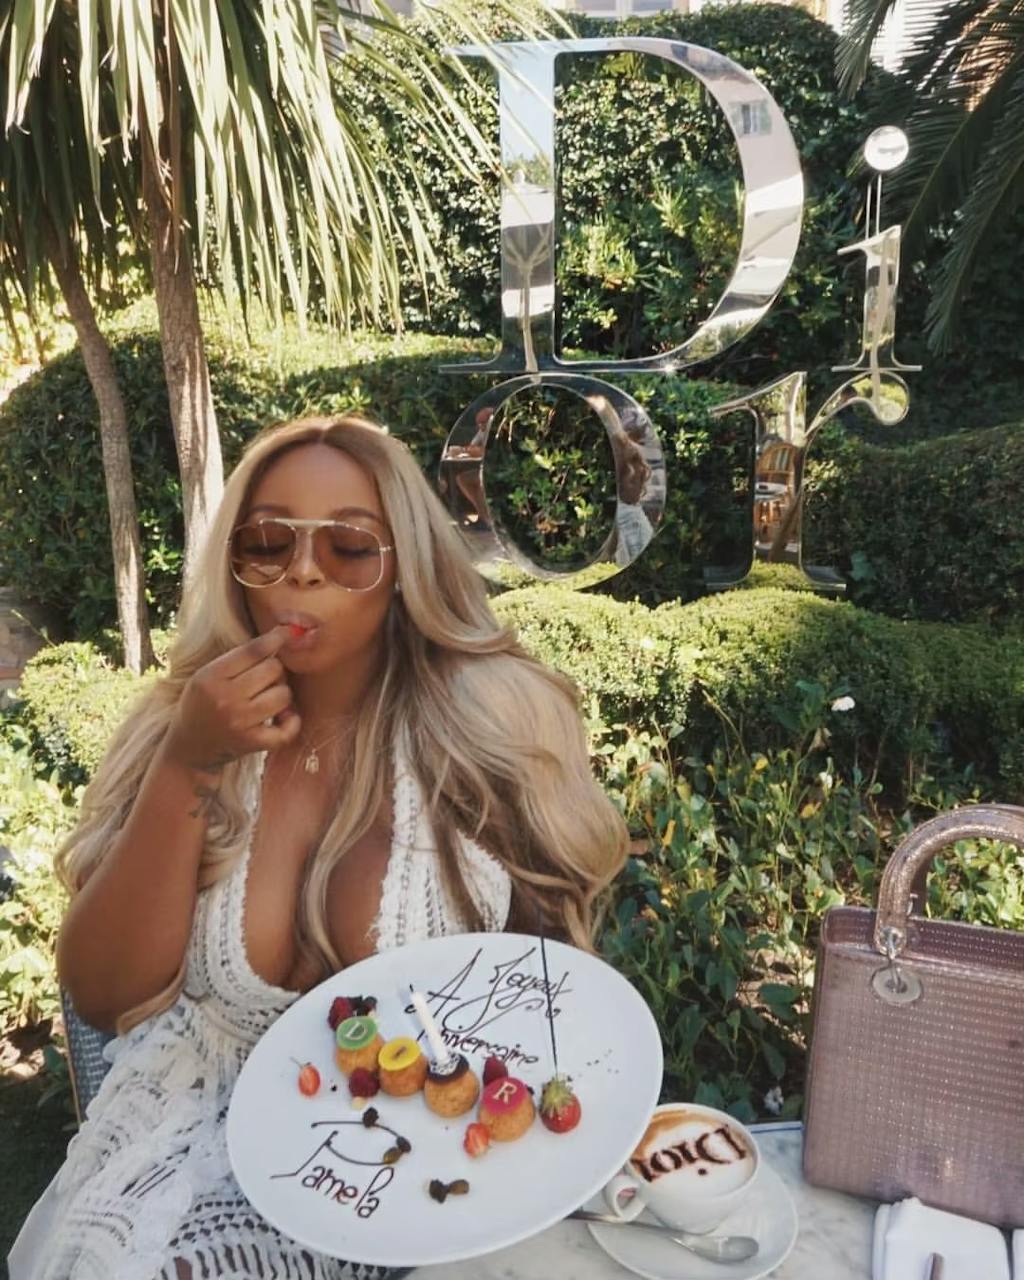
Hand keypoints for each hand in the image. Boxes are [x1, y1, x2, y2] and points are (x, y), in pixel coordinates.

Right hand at [164, 624, 300, 772]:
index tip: (286, 632)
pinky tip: (284, 718)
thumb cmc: (203, 704)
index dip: (274, 639)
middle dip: (275, 670)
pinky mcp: (251, 743)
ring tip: (269, 699)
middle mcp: (224, 698)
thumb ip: (238, 659)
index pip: (252, 651)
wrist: (187, 748)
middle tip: (265, 680)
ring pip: (283, 694)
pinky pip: (287, 729)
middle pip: (273, 669)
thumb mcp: (207, 676)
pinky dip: (292, 722)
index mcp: (210, 676)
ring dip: (282, 695)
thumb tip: (281, 636)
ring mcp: (238, 722)